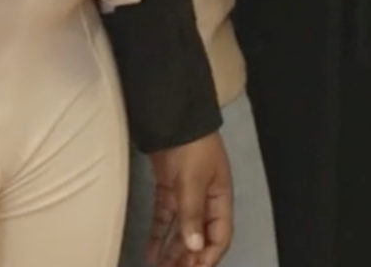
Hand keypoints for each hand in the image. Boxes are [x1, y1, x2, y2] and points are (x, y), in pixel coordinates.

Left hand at [144, 131, 233, 266]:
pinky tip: (150, 252)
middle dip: (188, 259)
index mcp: (220, 200)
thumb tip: (196, 249)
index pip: (219, 237)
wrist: (174, 119)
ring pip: (181, 232)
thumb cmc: (192, 149)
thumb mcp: (193, 182)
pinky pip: (164, 219)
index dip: (208, 257)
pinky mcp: (168, 191)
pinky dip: (158, 236)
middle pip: (199, 238)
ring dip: (172, 252)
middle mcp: (206, 202)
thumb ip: (192, 215)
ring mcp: (186, 197)